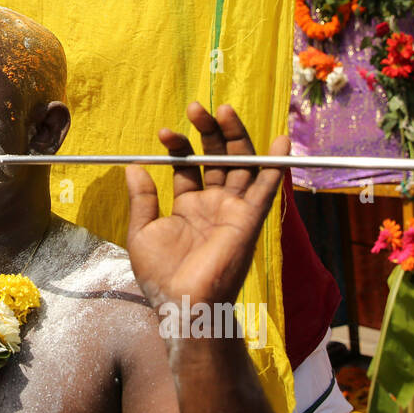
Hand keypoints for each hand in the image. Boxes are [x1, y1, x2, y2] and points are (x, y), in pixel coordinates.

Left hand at [125, 103, 285, 313]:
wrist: (184, 304)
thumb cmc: (162, 275)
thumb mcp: (142, 231)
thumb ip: (142, 198)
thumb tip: (133, 165)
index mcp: (188, 206)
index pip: (189, 165)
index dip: (179, 145)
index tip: (164, 133)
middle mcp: (214, 203)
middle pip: (218, 157)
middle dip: (208, 131)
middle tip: (195, 108)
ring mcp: (233, 209)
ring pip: (241, 164)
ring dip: (235, 136)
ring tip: (222, 110)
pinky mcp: (249, 218)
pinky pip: (267, 187)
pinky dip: (275, 163)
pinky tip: (280, 139)